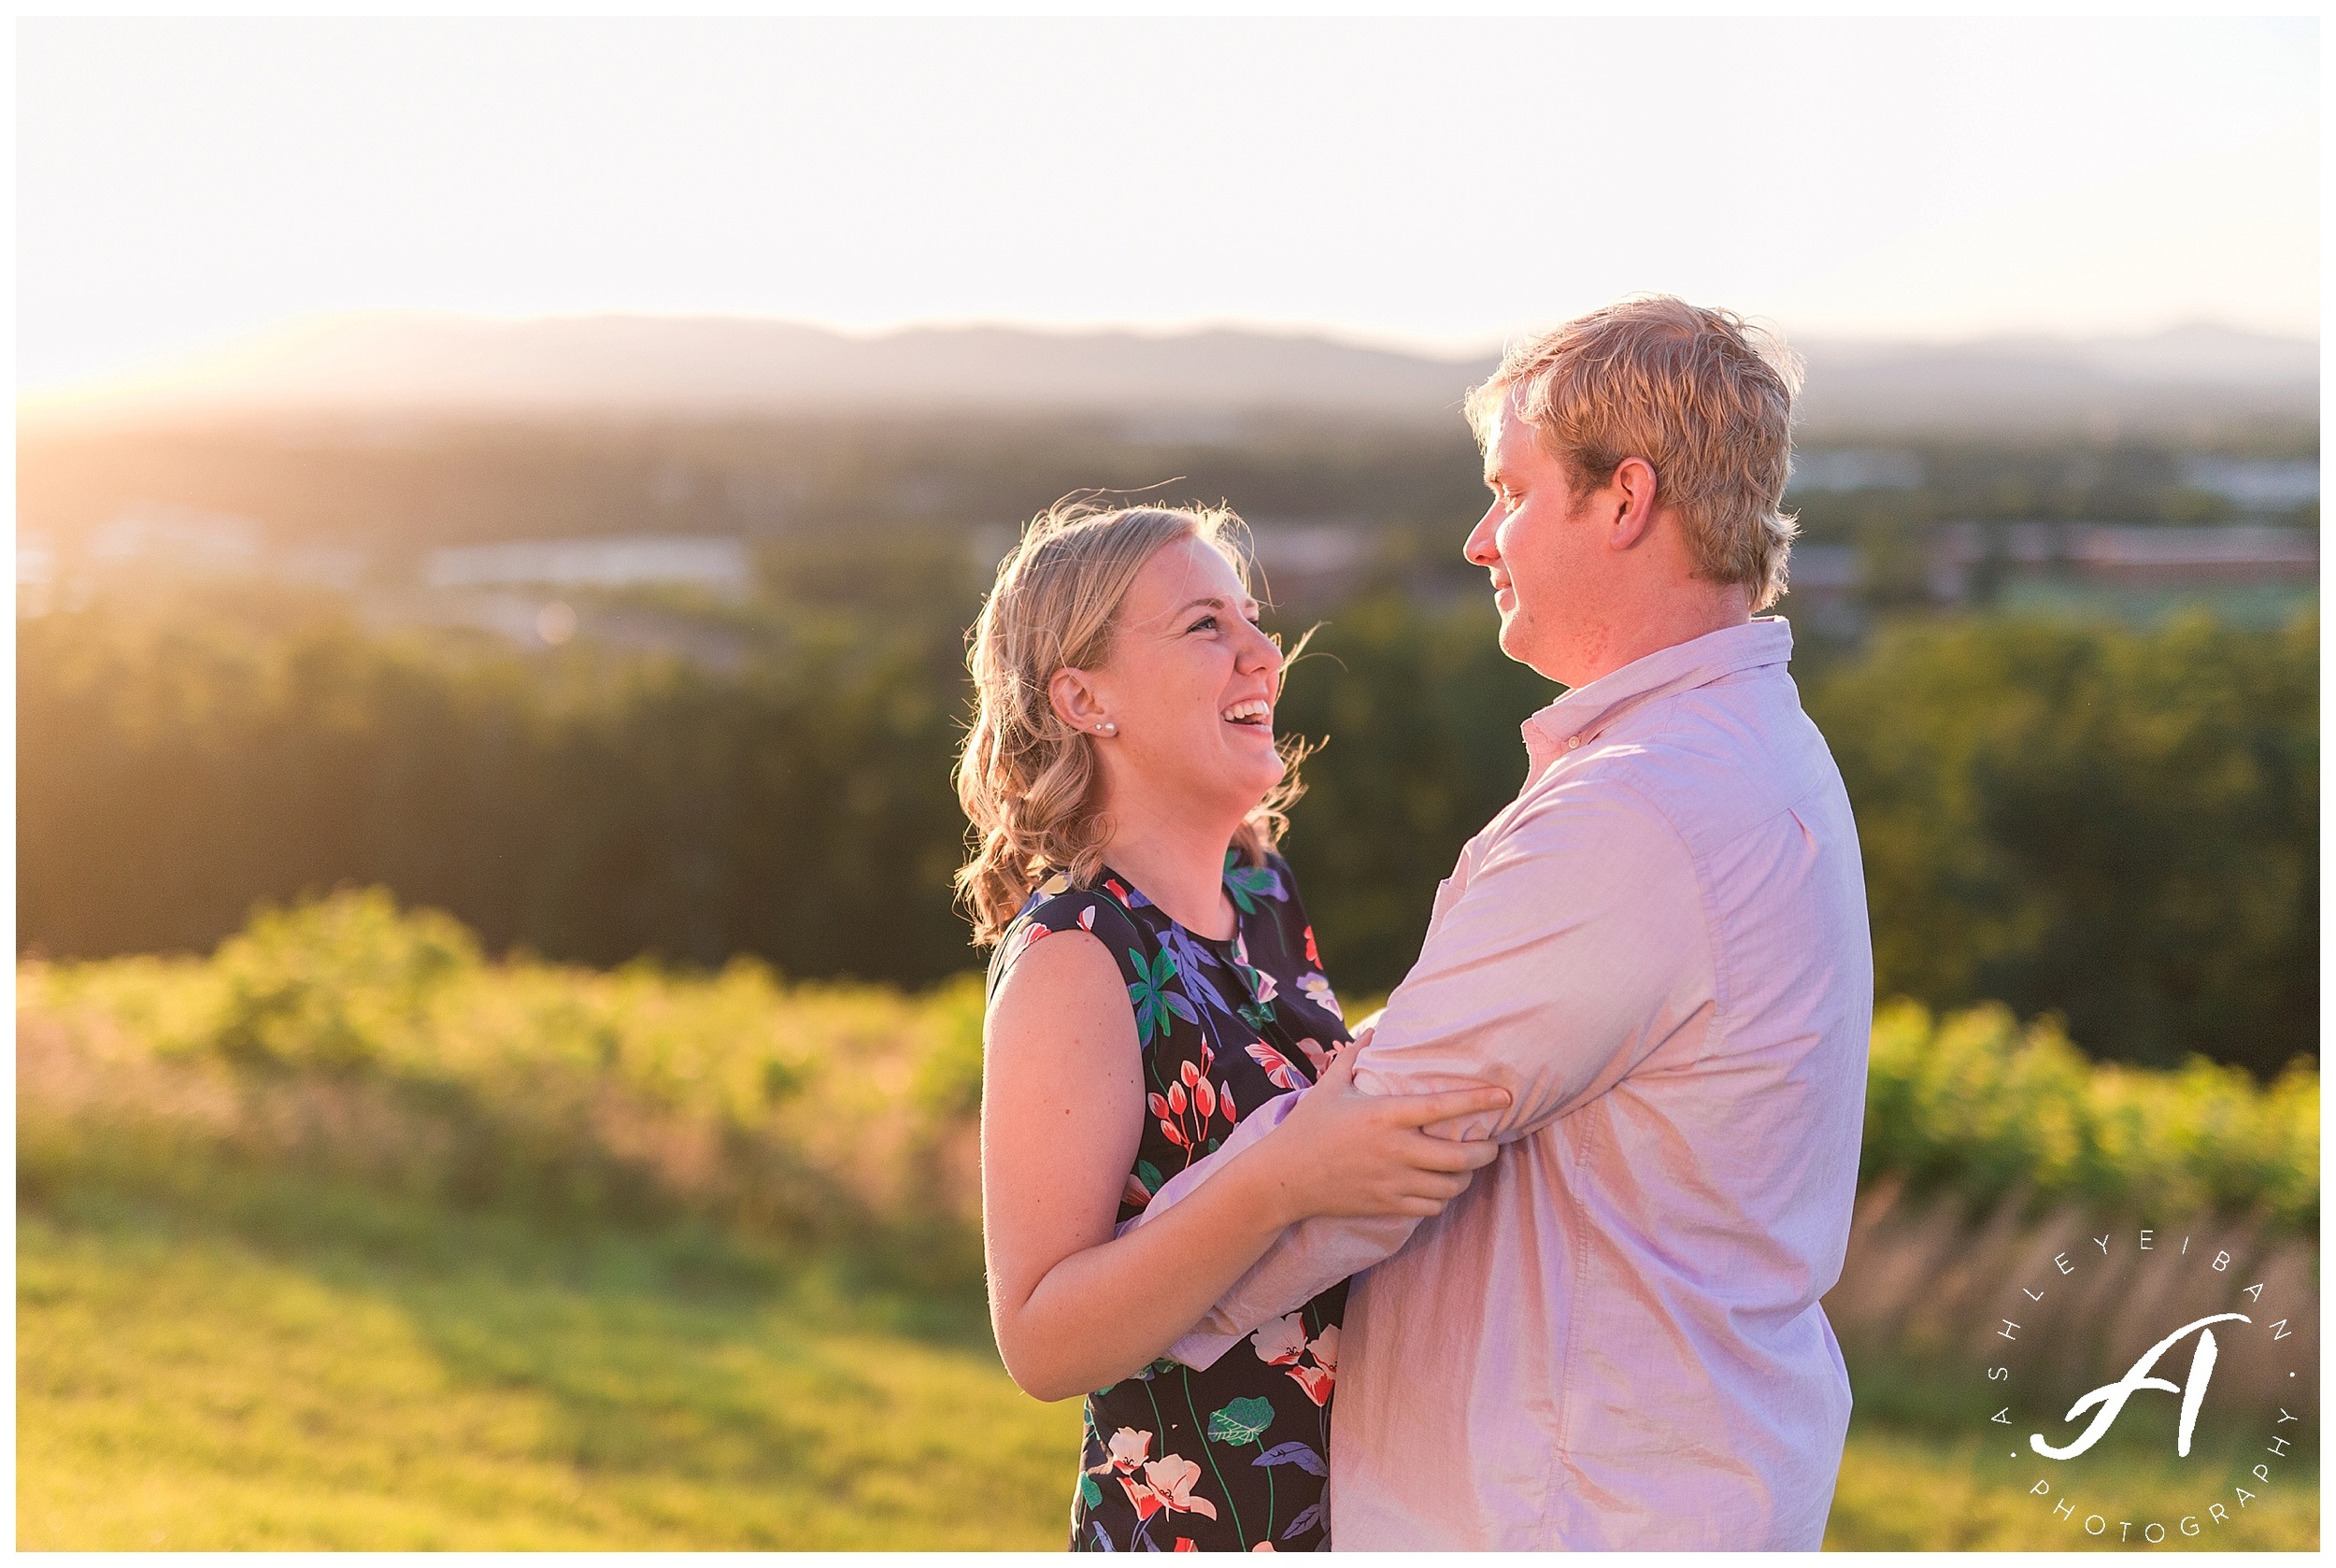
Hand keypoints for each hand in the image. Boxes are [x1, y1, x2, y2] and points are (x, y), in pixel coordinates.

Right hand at [1248, 1041, 1508, 1225]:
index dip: (1479, 1101)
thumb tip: (1374, 1029)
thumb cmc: (1307, 1127)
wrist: (1283, 1179)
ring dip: (1467, 1176)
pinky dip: (1444, 1196)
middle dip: (1486, 1152)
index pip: (1443, 1107)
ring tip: (1469, 1165)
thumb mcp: (1330, 1085)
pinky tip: (1441, 1185)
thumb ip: (1355, 1056)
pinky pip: (1432, 1206)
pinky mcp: (1387, 1205)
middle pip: (1461, 1156)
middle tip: (1492, 1143)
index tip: (1505, 1096)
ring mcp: (1393, 1181)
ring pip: (1451, 1186)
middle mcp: (1395, 1150)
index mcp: (1385, 1115)